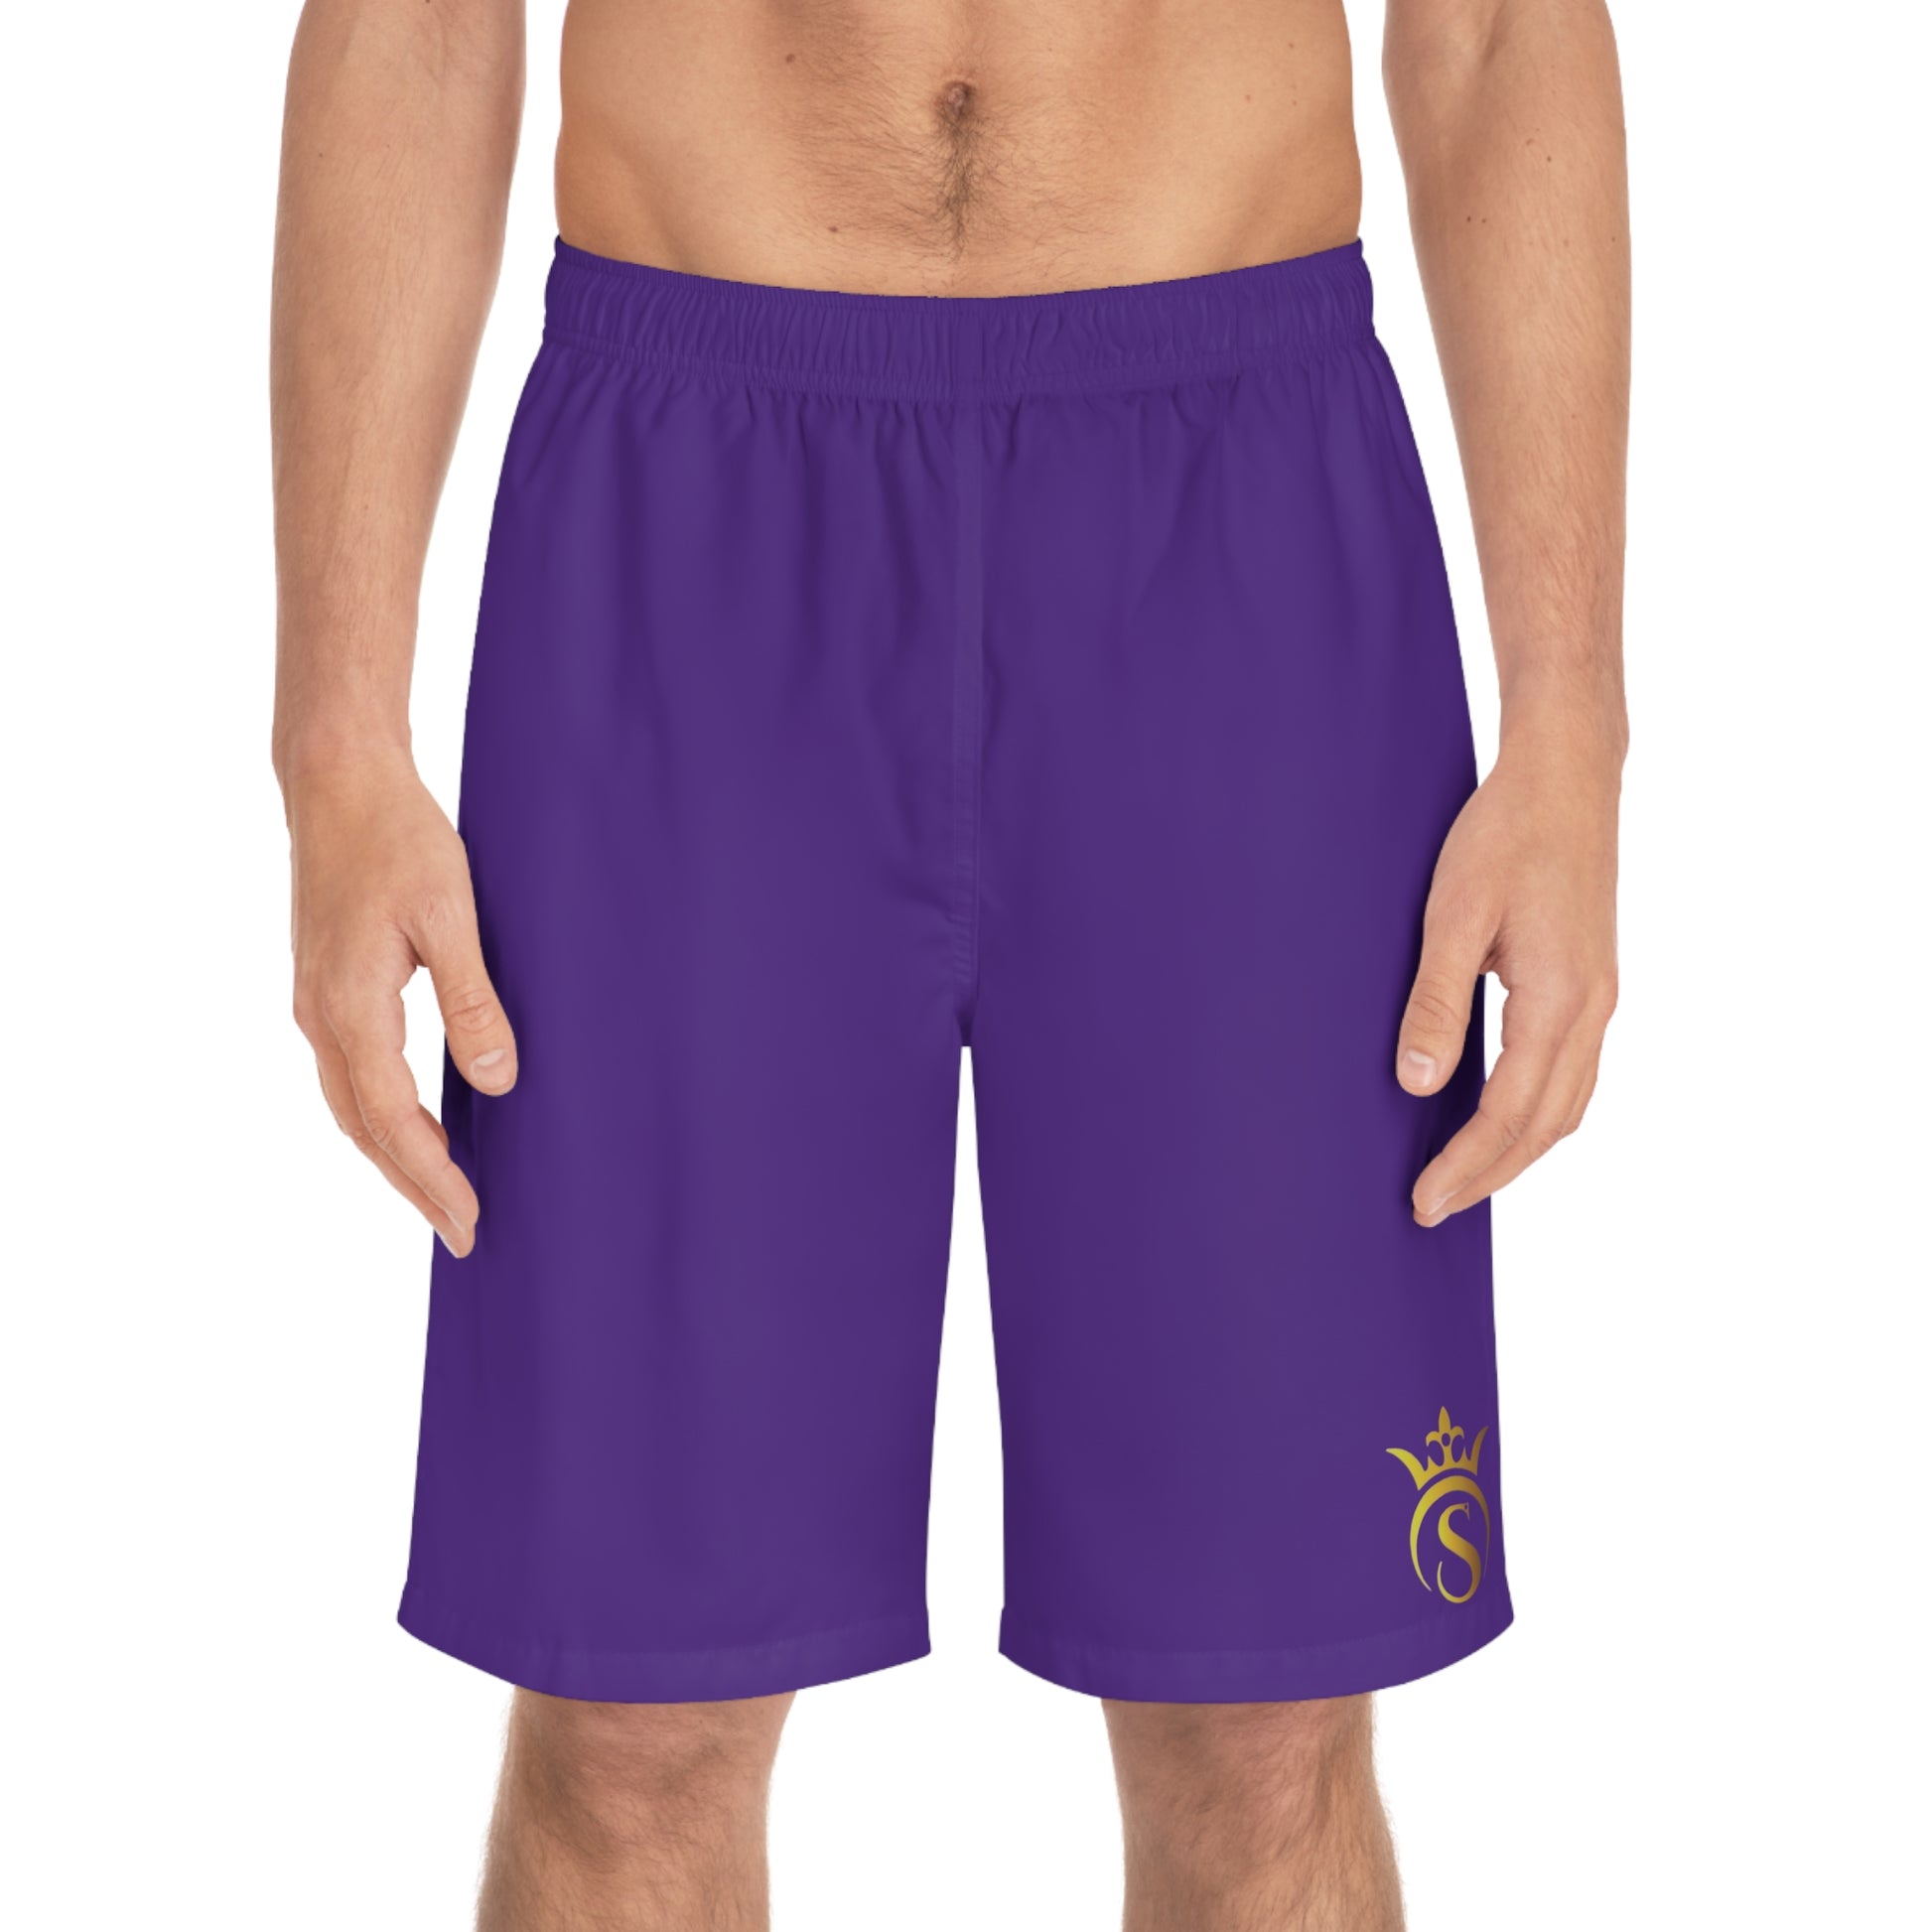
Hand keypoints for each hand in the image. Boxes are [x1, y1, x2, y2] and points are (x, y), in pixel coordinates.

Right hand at [286, 750, 516, 1254]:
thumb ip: (472, 1001)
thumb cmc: (399, 838)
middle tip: (462, 1233)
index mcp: (350, 1006)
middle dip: (413, 1186)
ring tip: (441, 1196)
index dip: (433, 1176)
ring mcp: (315, 1004)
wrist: (337, 781)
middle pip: (364, 1129)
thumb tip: (498, 1082)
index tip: (469, 1219)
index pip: (394, 1119)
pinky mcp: (323, 989)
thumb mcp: (450, 916)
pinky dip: (380, 1117)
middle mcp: (321, 1016)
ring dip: (395, 1157)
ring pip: (351, 1108)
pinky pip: (350, 1076)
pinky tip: (416, 1126)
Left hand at [1396, 724, 1620, 1225]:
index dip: (1466, 1165)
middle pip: (1547, 1125)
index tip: (1424, 1201)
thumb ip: (1436, 1002)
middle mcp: (1594, 1010)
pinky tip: (1504, 1118)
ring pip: (1568, 1106)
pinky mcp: (1593, 983)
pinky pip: (1573, 1074)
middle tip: (1432, 1208)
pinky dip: (1539, 1114)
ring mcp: (1601, 998)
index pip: (1510, 1112)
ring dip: (1518, 1150)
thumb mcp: (1455, 914)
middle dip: (1490, 1174)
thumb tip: (1418, 1084)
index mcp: (1561, 1000)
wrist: (1568, 776)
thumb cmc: (1506, 834)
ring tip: (1463, 1179)